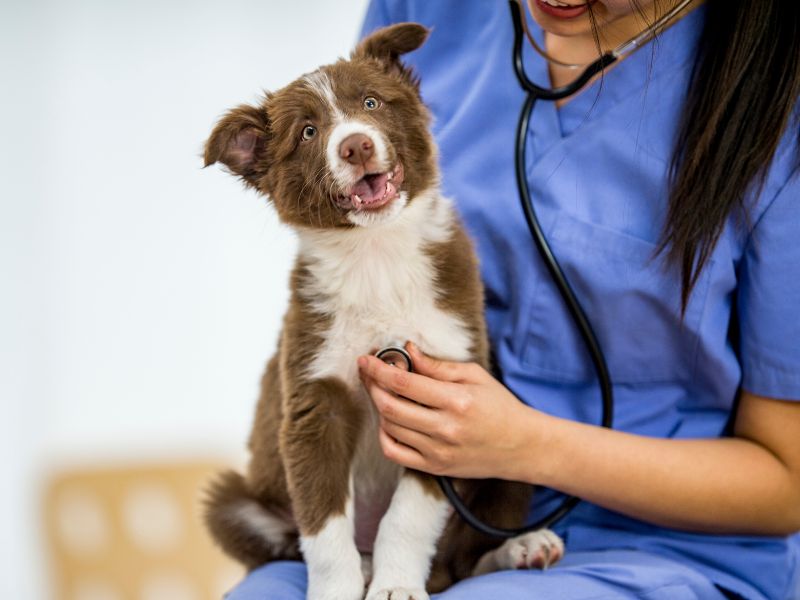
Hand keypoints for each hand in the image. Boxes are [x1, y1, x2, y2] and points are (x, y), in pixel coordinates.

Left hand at [357, 342, 539, 479]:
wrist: (522, 446)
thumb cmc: (500, 406)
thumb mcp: (475, 376)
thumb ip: (438, 366)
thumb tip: (408, 351)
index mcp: (457, 401)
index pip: (404, 383)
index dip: (378, 369)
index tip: (365, 358)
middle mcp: (445, 429)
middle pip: (390, 406)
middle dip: (372, 386)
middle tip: (368, 372)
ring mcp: (438, 452)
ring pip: (389, 427)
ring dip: (379, 407)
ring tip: (383, 392)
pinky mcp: (434, 467)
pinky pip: (394, 453)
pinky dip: (384, 434)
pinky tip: (389, 420)